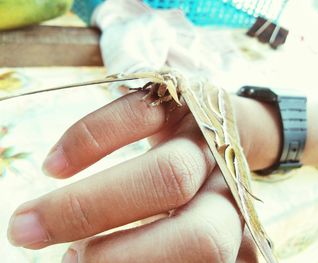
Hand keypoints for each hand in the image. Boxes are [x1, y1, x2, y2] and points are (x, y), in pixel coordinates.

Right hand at [7, 91, 279, 261]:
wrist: (223, 120)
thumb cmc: (196, 183)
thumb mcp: (187, 218)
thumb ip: (166, 242)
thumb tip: (91, 255)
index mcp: (234, 225)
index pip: (208, 256)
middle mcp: (231, 186)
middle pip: (200, 234)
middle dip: (118, 257)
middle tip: (57, 258)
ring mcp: (211, 138)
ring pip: (171, 174)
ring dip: (90, 206)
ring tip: (30, 224)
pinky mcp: (186, 98)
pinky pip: (144, 115)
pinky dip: (91, 140)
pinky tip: (55, 165)